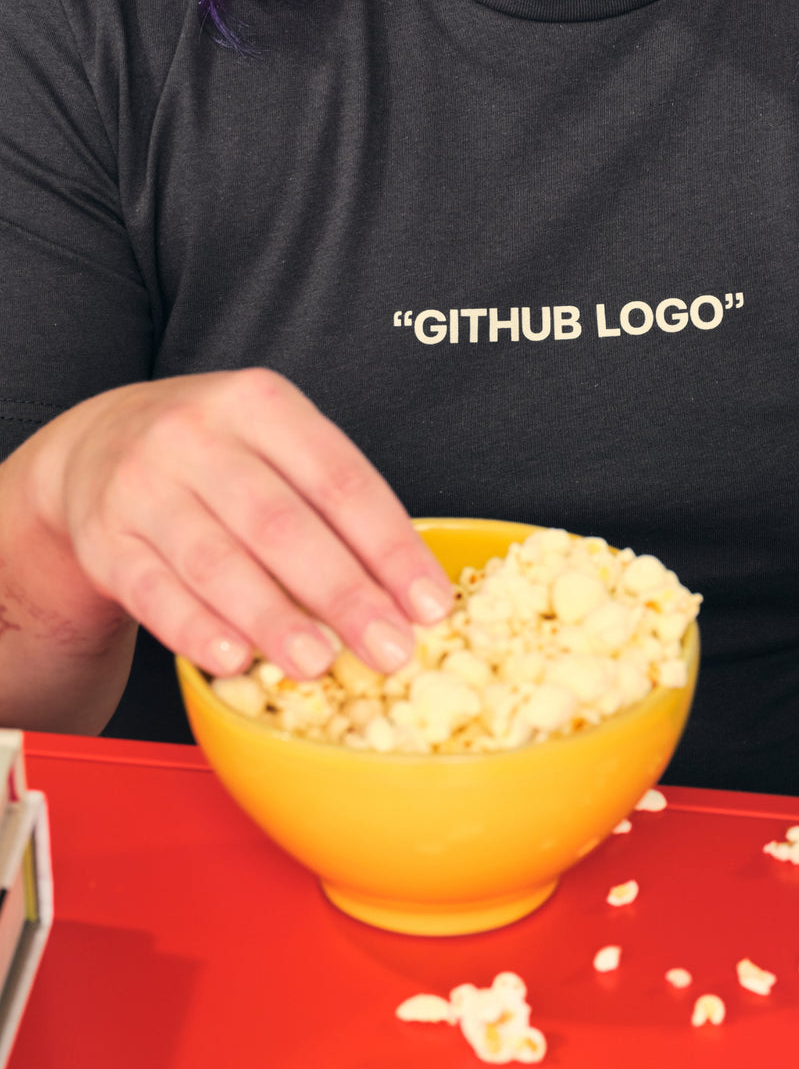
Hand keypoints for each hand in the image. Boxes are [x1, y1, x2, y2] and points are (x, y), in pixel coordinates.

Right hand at [26, 369, 455, 679]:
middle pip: (281, 524)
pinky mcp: (105, 539)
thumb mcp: (276, 443)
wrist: (97, 444)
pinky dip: (197, 629)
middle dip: (343, 594)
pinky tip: (235, 660)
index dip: (391, 548)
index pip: (341, 480)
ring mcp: (142, 486)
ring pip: (216, 561)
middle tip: (390, 650)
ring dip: (274, 620)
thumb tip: (404, 595)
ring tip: (321, 664)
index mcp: (261, 403)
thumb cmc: (218, 454)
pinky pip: (154, 591)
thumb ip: (334, 505)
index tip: (430, 605)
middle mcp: (196, 435)